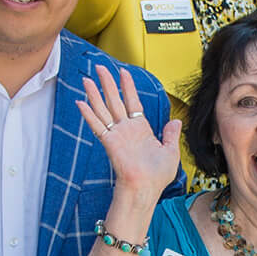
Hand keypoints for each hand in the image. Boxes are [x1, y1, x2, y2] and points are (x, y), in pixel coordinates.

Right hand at [75, 67, 180, 206]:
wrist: (146, 188)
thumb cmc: (157, 175)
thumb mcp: (170, 152)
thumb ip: (171, 135)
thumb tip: (176, 122)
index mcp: (141, 129)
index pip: (132, 102)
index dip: (128, 86)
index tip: (124, 72)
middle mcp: (126, 129)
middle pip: (114, 100)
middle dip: (107, 83)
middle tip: (100, 67)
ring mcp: (116, 135)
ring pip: (103, 109)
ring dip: (94, 93)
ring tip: (86, 79)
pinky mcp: (109, 142)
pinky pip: (97, 125)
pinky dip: (88, 114)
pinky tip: (80, 102)